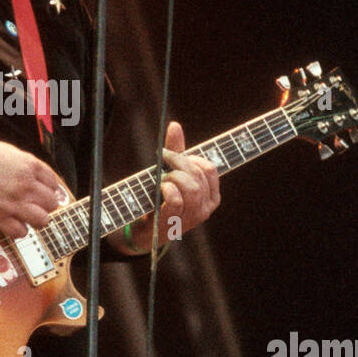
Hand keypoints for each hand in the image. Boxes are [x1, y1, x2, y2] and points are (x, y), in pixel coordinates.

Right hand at [0, 126, 64, 237]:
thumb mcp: (8, 152)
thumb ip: (26, 165)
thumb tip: (39, 179)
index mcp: (29, 165)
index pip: (54, 183)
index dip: (50, 190)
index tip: (44, 193)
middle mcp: (25, 185)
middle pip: (51, 203)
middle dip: (45, 205)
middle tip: (36, 205)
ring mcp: (13, 202)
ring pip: (42, 220)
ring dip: (37, 220)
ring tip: (28, 217)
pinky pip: (21, 232)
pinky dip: (19, 230)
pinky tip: (12, 223)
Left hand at [124, 119, 220, 250]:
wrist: (146, 230)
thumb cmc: (161, 199)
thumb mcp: (170, 173)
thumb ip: (176, 151)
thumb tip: (175, 125)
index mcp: (211, 194)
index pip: (209, 168)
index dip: (190, 158)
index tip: (172, 156)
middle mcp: (206, 206)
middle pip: (198, 174)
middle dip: (177, 162)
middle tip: (162, 161)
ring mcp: (193, 217)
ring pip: (190, 187)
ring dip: (172, 176)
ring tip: (162, 179)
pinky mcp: (176, 222)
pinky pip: (176, 200)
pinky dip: (166, 189)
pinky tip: (160, 188)